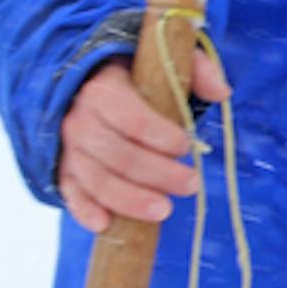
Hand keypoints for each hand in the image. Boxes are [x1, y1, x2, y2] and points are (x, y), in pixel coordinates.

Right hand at [57, 49, 231, 233]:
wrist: (86, 82)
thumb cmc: (136, 76)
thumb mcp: (165, 62)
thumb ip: (197, 70)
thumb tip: (223, 93)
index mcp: (104, 89)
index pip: (131, 117)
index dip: (160, 135)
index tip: (186, 147)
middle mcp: (80, 119)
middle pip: (118, 154)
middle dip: (157, 174)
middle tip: (192, 185)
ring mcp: (69, 147)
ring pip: (96, 179)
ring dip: (130, 199)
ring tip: (165, 212)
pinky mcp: (63, 169)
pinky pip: (71, 192)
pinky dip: (84, 210)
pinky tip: (105, 224)